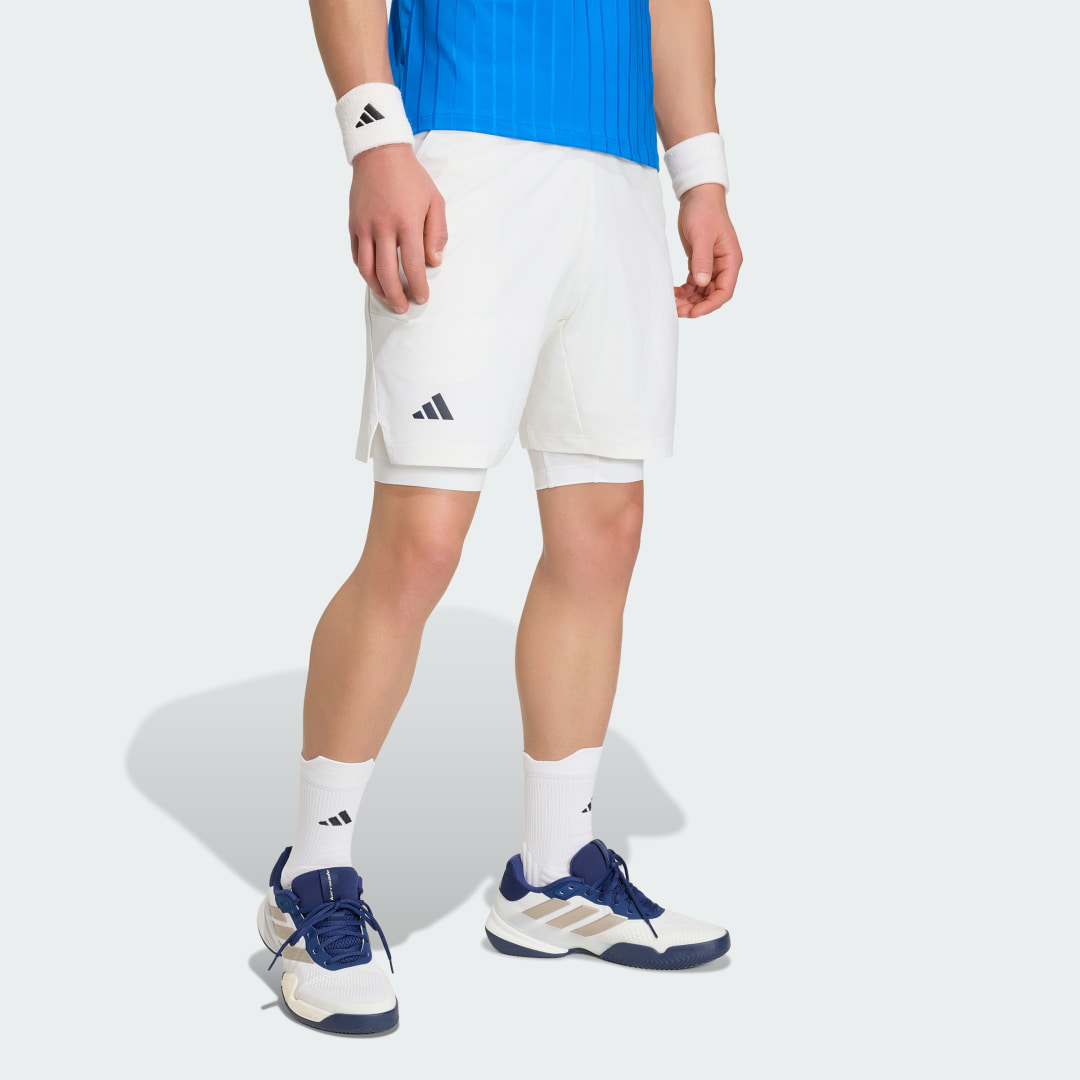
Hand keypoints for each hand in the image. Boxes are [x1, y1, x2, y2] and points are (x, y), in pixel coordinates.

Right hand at [349, 143, 447, 312]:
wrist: (379, 153)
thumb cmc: (412, 178)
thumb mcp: (435, 201)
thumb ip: (438, 233)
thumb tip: (434, 262)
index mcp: (406, 222)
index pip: (413, 265)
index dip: (418, 286)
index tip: (422, 298)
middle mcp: (382, 227)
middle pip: (387, 274)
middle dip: (396, 297)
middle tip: (404, 308)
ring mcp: (364, 227)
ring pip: (367, 269)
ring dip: (378, 289)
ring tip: (389, 299)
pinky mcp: (353, 225)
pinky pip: (356, 256)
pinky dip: (365, 272)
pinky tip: (375, 280)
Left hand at [673, 183, 741, 317]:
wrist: (698, 195)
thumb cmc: (704, 211)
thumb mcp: (702, 236)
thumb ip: (702, 260)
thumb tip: (702, 283)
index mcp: (730, 261)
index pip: (724, 291)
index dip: (710, 305)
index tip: (694, 313)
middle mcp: (724, 266)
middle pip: (712, 295)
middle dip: (696, 306)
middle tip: (678, 311)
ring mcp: (712, 266)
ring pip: (702, 292)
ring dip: (689, 301)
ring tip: (673, 304)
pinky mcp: (700, 263)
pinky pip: (694, 284)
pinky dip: (685, 291)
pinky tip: (674, 293)